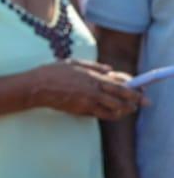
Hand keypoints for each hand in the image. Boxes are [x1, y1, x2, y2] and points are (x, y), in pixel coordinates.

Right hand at [26, 59, 142, 119]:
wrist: (36, 87)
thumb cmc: (52, 72)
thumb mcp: (73, 63)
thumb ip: (93, 66)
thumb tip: (109, 69)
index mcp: (91, 77)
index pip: (119, 84)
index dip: (132, 88)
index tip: (139, 90)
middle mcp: (92, 90)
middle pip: (120, 99)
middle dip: (134, 101)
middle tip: (141, 103)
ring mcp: (87, 102)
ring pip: (113, 110)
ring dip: (123, 110)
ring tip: (128, 109)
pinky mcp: (81, 111)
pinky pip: (101, 114)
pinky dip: (110, 114)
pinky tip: (112, 112)